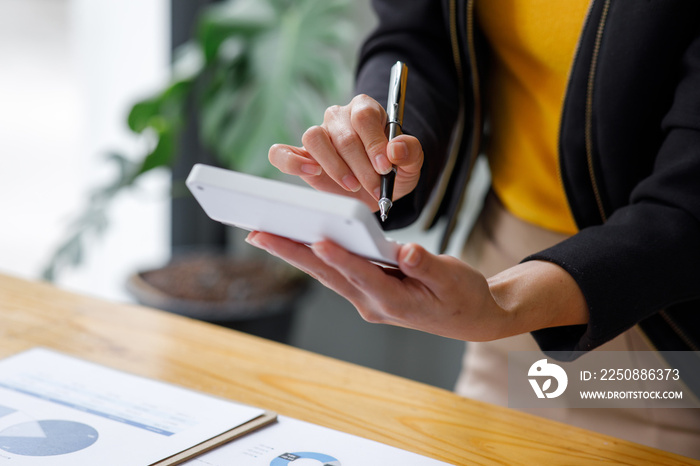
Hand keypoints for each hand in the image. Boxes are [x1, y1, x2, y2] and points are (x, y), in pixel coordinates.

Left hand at [245, 232, 589, 340]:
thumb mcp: (454, 279)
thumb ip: (428, 266)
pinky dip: (313, 257)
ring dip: (294, 254)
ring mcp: (367, 301)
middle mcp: (373, 304)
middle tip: (258, 233)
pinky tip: (295, 241)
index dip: (341, 258)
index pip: (363, 276)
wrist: (470, 317)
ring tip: (264, 234)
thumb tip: (405, 252)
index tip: (318, 240)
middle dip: (293, 252)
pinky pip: (334, 274)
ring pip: (326, 274)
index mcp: (396, 301)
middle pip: (329, 274)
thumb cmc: (463, 295)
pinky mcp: (366, 294)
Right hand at [268, 94, 423, 210]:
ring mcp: (318, 135)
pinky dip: (291, 161)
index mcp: (365, 109)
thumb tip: (395, 149)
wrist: (376, 188)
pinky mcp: (300, 156)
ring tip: (352, 185)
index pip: (364, 116)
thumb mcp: (411, 164)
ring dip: (334, 166)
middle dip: (361, 166)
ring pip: (313, 138)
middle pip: (343, 134)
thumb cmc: (391, 171)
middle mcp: (338, 117)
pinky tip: (311, 171)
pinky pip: (281, 152)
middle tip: (375, 187)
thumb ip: (411, 153)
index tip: (385, 167)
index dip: (374, 142)